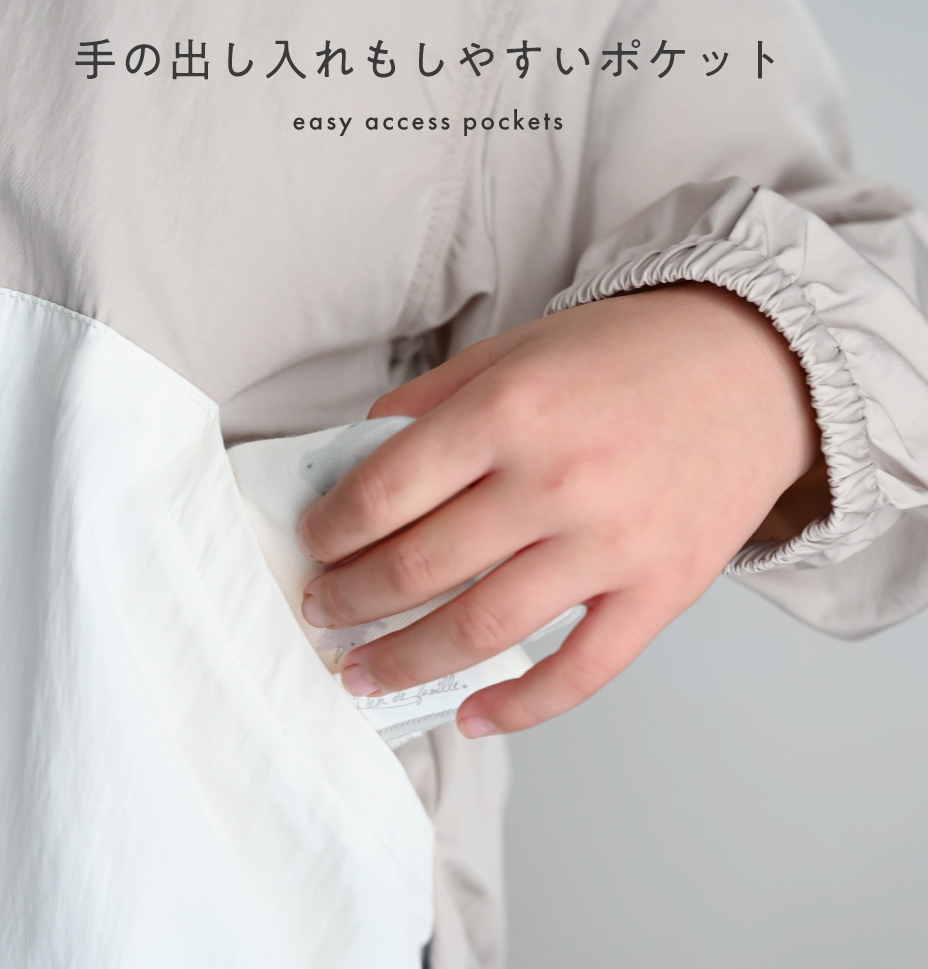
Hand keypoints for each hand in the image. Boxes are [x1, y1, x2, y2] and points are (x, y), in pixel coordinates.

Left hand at [296, 282, 824, 737]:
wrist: (755, 368)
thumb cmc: (624, 355)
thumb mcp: (514, 350)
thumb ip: (430, 401)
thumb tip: (357, 459)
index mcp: (508, 410)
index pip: (384, 492)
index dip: (330, 530)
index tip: (313, 544)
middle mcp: (556, 481)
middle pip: (419, 568)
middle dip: (349, 602)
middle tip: (321, 612)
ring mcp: (612, 544)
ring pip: (481, 631)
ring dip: (403, 662)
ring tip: (358, 671)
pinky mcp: (660, 591)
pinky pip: (580, 672)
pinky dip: (518, 709)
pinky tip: (468, 718)